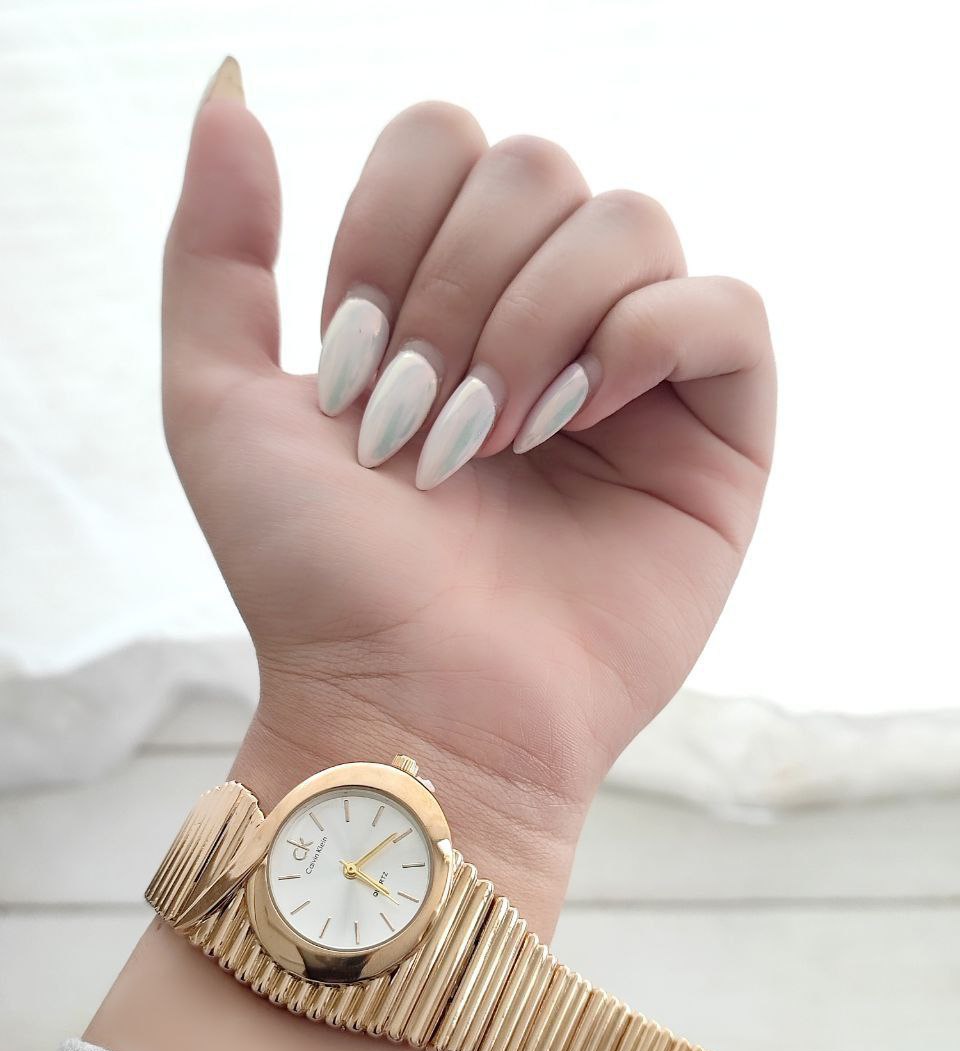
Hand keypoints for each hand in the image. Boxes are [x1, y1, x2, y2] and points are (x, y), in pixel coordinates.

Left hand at [162, 63, 775, 934]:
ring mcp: (634, 376)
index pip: (448, 143)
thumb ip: (211, 250)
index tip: (356, 368)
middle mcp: (542, 320)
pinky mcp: (717, 436)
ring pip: (629, 220)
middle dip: (460, 289)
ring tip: (501, 440)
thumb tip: (234, 96)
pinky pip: (725, 306)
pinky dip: (650, 336)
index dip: (392, 229)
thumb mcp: (218, 405)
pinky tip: (586, 417)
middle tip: (426, 425)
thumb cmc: (318, 579)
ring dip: (540, 321)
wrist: (412, 707)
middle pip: (539, 166)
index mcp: (441, 299)